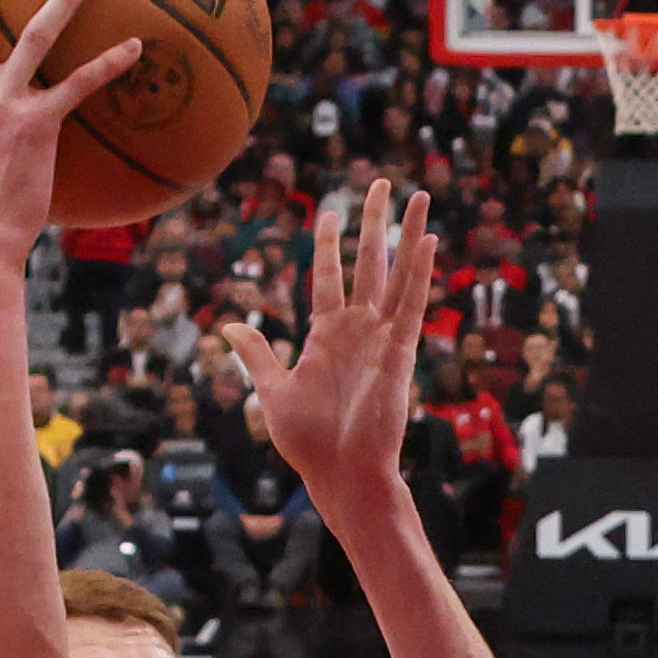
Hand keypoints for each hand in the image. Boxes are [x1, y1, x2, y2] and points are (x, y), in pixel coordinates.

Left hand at [237, 177, 428, 489]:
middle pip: (369, 263)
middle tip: (380, 184)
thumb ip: (257, 355)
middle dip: (374, 222)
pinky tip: (427, 241)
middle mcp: (358, 329)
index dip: (328, 243)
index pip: (328, 276)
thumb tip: (229, 327)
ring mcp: (381, 338)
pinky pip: (410, 305)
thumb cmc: (309, 443)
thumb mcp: (273, 390)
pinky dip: (420, 273)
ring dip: (407, 234)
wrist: (340, 474)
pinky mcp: (398, 353)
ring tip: (419, 196)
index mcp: (327, 335)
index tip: (330, 213)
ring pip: (397, 274)